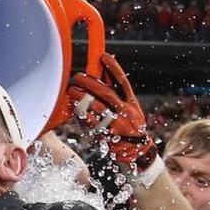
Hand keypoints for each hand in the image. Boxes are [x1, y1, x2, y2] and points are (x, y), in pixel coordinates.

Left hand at [68, 54, 157, 175]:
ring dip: (81, 97)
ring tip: (71, 91)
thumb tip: (101, 77)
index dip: (113, 68)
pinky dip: (82, 114)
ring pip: (96, 107)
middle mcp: (126, 112)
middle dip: (90, 82)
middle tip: (77, 76)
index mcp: (131, 103)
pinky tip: (74, 108)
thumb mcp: (129, 110)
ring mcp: (117, 124)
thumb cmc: (129, 127)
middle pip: (106, 92)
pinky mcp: (107, 136)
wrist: (137, 152)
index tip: (103, 56)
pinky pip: (91, 122)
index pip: (123, 82)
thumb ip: (117, 96)